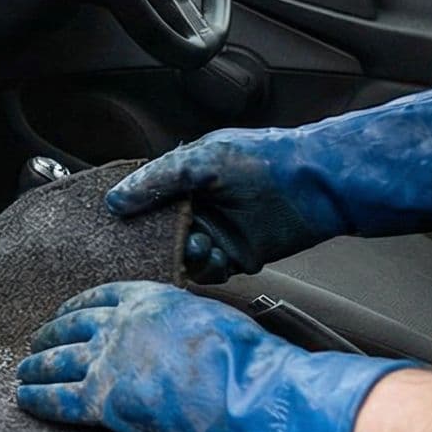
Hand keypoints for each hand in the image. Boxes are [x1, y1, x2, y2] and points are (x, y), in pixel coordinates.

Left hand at [15, 282, 417, 431]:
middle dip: (49, 336)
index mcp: (149, 298)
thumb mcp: (208, 320)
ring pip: (55, 361)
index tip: (65, 314)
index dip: (75, 307)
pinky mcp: (103, 400)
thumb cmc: (247, 364)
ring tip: (23, 372)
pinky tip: (24, 400)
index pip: (99, 296)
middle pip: (70, 327)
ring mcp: (108, 360)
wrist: (252, 395)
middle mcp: (121, 323)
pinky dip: (37, 399)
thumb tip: (170, 334)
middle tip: (37, 344)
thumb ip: (178, 323)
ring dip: (35, 367)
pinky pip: (57, 399)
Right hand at [106, 87, 431, 279]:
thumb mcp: (202, 160)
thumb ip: (157, 180)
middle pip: (156, 233)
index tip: (113, 225)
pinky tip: (210, 256)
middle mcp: (197, 207)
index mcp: (184, 179)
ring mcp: (216, 233)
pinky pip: (208, 272)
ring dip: (181, 255)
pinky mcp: (236, 257)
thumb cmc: (266, 159)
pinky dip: (204, 269)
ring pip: (180, 255)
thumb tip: (116, 201)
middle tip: (144, 246)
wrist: (319, 184)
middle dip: (150, 241)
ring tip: (195, 244)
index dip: (129, 213)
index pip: (143, 199)